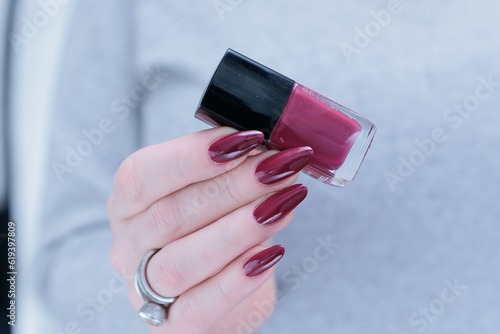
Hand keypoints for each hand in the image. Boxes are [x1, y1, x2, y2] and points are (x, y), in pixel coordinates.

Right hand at [107, 127, 311, 332]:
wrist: (215, 290)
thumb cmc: (213, 227)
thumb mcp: (214, 193)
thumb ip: (230, 172)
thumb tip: (270, 150)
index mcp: (128, 204)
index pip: (142, 175)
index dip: (191, 156)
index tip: (245, 138)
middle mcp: (128, 246)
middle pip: (171, 215)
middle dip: (232, 187)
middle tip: (279, 167)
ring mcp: (145, 290)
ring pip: (182, 261)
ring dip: (239, 229)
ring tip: (284, 203)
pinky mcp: (172, 326)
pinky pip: (200, 307)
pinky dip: (238, 279)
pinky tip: (273, 253)